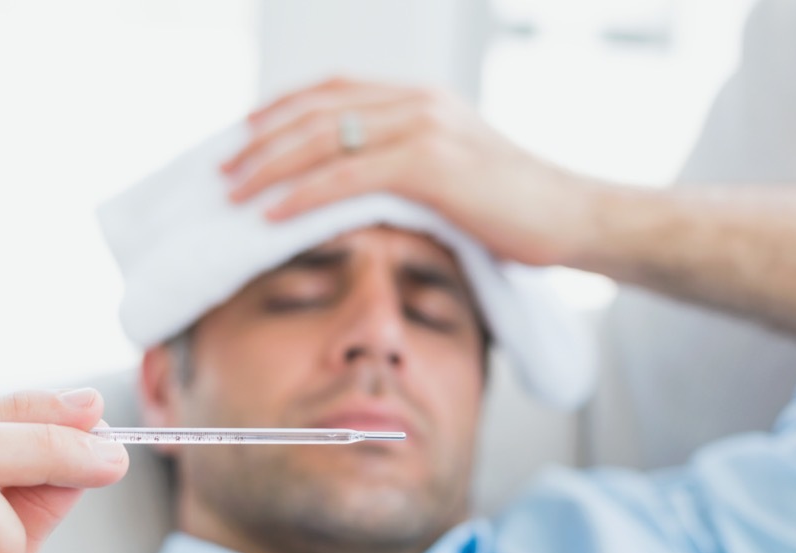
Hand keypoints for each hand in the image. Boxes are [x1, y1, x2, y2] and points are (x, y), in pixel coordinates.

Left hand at [222, 77, 604, 266]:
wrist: (574, 217)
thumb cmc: (516, 208)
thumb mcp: (454, 174)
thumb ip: (407, 166)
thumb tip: (356, 191)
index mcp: (419, 98)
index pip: (333, 92)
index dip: (280, 111)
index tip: (242, 137)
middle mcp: (416, 102)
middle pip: (316, 111)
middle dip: (261, 141)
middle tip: (221, 169)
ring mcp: (423, 127)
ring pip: (323, 140)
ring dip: (269, 167)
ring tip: (233, 193)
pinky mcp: (429, 164)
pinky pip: (347, 175)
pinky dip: (302, 194)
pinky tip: (271, 214)